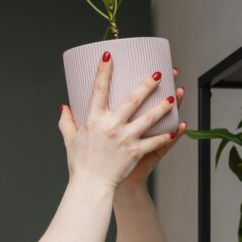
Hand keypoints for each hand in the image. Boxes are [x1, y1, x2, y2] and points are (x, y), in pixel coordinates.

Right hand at [58, 52, 175, 188]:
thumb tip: (64, 107)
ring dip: (162, 107)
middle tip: (158, 74)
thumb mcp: (70, 140)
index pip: (98, 90)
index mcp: (93, 120)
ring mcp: (125, 139)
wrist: (91, 186)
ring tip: (174, 97)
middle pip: (132, 100)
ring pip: (148, 118)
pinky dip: (167, 135)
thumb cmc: (80, 164)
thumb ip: (67, 122)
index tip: (109, 55)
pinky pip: (154, 141)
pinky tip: (177, 128)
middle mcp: (111, 127)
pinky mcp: (135, 152)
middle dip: (146, 85)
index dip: (103, 71)